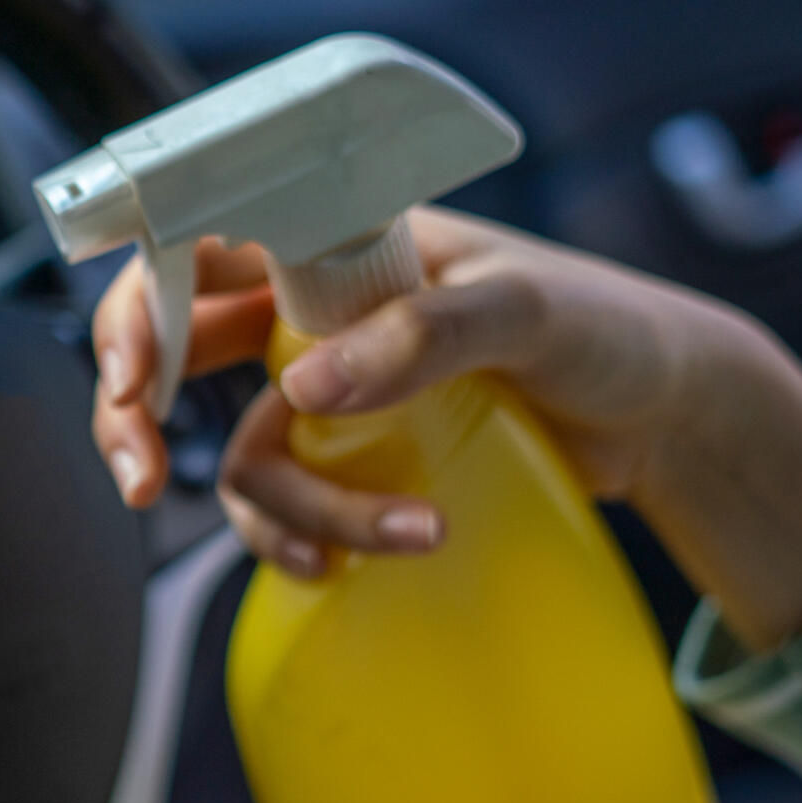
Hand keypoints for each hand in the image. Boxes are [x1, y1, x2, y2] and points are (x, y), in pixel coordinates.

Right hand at [90, 206, 801, 649]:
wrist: (667, 416)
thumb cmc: (607, 328)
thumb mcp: (524, 310)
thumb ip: (419, 334)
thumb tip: (304, 385)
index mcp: (337, 239)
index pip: (199, 247)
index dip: (141, 308)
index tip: (134, 381)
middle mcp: (316, 310)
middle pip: (175, 353)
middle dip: (138, 422)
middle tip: (142, 483)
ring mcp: (331, 389)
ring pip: (242, 451)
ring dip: (285, 512)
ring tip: (377, 543)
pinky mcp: (355, 458)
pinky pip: (289, 505)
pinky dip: (305, 541)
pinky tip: (352, 562)